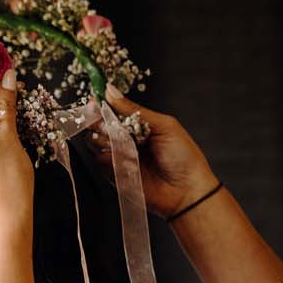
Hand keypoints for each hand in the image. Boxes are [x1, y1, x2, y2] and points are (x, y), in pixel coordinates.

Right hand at [99, 86, 218, 220]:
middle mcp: (127, 139)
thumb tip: (110, 91)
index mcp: (140, 124)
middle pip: (101, 125)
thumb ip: (134, 109)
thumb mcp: (163, 125)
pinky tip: (124, 159)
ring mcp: (120, 156)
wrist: (186, 191)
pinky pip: (100, 161)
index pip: (114, 110)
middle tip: (106, 123)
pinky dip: (108, 157)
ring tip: (120, 143)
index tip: (95, 100)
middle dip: (100, 121)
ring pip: (97, 142)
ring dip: (105, 139)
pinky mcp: (115, 174)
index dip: (103, 105)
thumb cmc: (183, 156)